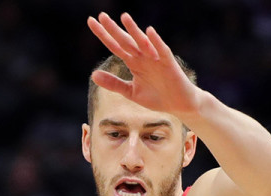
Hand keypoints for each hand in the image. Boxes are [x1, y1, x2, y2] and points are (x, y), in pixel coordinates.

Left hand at [87, 12, 201, 116]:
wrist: (179, 105)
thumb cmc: (157, 97)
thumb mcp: (131, 92)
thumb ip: (113, 83)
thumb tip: (93, 75)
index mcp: (133, 62)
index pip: (115, 45)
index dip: (103, 35)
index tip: (91, 22)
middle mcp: (143, 57)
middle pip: (125, 41)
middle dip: (114, 29)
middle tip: (101, 15)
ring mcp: (156, 59)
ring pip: (142, 42)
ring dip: (133, 30)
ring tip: (123, 17)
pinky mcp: (168, 63)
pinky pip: (161, 50)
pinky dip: (155, 42)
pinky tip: (148, 32)